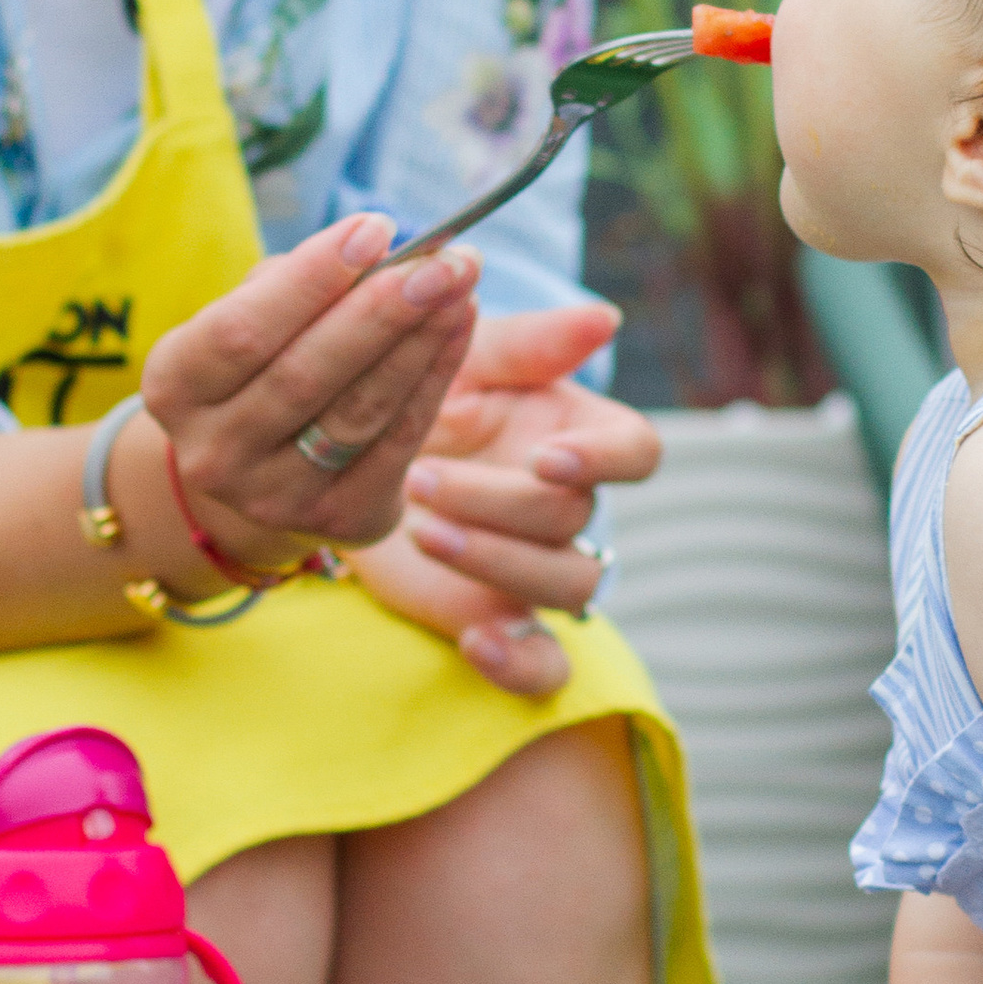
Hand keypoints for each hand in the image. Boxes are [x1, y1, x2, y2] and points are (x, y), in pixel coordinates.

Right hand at [141, 216, 479, 572]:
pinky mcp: (339, 521)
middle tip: (446, 257)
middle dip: (384, 309)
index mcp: (175, 387)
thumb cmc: (262, 363)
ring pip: (360, 411)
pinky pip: (399, 442)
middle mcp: (214, 453)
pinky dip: (437, 377)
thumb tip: (378, 248)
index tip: (377, 227)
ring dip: (421, 340)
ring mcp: (274, 499)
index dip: (313, 279)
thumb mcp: (251, 317)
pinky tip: (461, 325)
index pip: (241, 330)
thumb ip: (296, 283)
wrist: (258, 471)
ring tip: (462, 281)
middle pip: (306, 375)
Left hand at [352, 304, 660, 698]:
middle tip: (425, 476)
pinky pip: (543, 665)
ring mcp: (539, 566)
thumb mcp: (462, 355)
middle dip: (500, 500)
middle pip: (576, 517)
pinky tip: (475, 641)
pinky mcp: (500, 618)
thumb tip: (605, 317)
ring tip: (422, 530)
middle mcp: (572, 503)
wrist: (346, 453)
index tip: (544, 456)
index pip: (635, 450)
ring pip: (567, 584)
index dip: (602, 459)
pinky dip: (520, 664)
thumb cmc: (417, 388)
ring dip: (498, 561)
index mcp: (579, 433)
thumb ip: (528, 343)